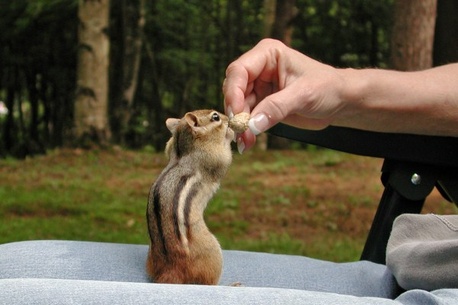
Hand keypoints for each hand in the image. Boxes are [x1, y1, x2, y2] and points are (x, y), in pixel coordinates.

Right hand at [223, 39, 345, 150]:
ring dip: (241, 125)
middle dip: (236, 112)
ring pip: (239, 106)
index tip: (236, 114)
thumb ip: (276, 108)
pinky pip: (248, 117)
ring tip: (245, 141)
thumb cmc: (327, 88)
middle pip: (234, 89)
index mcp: (268, 54)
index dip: (233, 92)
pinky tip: (248, 142)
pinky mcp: (262, 104)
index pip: (239, 71)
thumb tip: (251, 125)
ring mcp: (259, 87)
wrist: (341, 102)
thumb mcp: (303, 96)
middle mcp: (259, 69)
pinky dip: (247, 130)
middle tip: (239, 131)